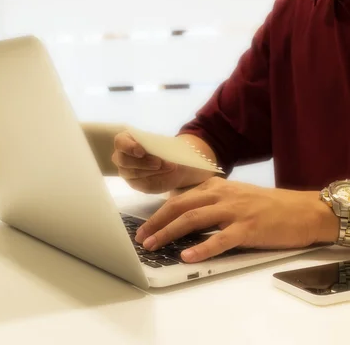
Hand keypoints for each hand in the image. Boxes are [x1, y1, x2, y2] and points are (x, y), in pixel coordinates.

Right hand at [111, 131, 183, 193]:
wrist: (171, 162)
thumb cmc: (164, 146)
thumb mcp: (164, 141)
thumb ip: (162, 143)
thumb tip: (167, 144)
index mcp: (125, 140)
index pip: (120, 143)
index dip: (129, 147)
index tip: (141, 152)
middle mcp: (121, 155)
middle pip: (124, 161)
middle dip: (143, 162)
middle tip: (159, 162)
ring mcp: (126, 171)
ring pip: (134, 173)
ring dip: (152, 170)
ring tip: (168, 166)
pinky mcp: (134, 183)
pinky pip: (142, 183)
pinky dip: (155, 178)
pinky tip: (165, 173)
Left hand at [135, 177, 338, 262]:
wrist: (303, 210)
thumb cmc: (266, 206)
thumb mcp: (233, 196)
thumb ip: (208, 202)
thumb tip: (180, 214)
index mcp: (215, 187)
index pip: (179, 199)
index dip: (158, 214)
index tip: (144, 228)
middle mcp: (221, 196)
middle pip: (180, 207)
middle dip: (156, 223)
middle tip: (141, 238)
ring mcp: (234, 211)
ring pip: (193, 220)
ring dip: (169, 233)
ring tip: (154, 246)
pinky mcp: (248, 228)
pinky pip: (220, 239)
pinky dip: (201, 248)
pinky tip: (187, 257)